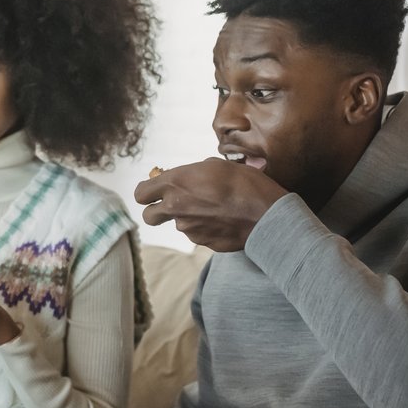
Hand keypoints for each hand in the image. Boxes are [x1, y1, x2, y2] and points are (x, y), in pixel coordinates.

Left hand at [134, 158, 287, 251]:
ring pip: (178, 224)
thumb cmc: (245, 184)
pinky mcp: (200, 242)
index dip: (147, 192)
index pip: (141, 193)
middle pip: (148, 216)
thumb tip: (188, 176)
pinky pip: (196, 234)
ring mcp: (187, 228)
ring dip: (188, 217)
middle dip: (156, 211)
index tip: (155, 190)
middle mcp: (176, 207)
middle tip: (171, 204)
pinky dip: (204, 228)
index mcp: (176, 183)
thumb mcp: (218, 166)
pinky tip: (223, 219)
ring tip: (214, 208)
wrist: (266, 215)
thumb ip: (194, 172)